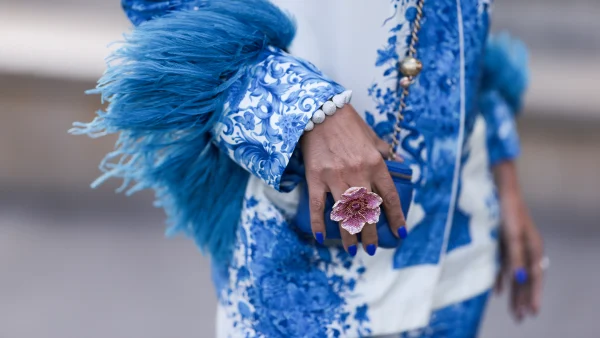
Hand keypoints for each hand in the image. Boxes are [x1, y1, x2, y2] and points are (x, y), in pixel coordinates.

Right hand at [300, 104, 405, 255]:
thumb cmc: (349, 124)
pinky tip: (323, 238)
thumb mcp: (374, 138)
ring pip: (345, 213)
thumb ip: (387, 154)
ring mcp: (335, 176)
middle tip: (372, 249)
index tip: (400, 233)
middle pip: (367, 211)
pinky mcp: (316, 177)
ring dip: (349, 235)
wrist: (321, 111)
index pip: (389, 197)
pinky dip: (319, 223)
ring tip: (353, 250)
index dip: (396, 218)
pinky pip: (317, 205)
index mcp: (375, 164)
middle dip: (370, 234)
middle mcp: (358, 172)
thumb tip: (400, 166)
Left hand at [494, 161, 543, 321]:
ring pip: (515, 274)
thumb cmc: (507, 210)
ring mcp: (514, 245)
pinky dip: (500, 278)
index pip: (535, 277)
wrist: (497, 189)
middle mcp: (526, 248)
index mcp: (533, 247)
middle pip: (526, 279)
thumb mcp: (511, 235)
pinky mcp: (502, 241)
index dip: (533, 295)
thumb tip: (519, 280)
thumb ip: (515, 257)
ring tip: (513, 311)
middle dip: (523, 299)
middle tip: (521, 318)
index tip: (532, 312)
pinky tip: (496, 291)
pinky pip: (503, 265)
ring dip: (513, 293)